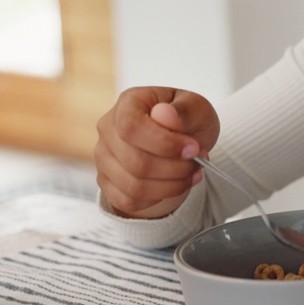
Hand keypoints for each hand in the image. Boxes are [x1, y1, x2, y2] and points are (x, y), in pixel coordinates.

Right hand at [95, 87, 219, 218]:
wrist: (181, 140)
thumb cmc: (187, 120)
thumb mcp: (197, 107)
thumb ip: (184, 110)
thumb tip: (164, 114)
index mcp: (128, 103)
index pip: (131, 127)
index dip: (164, 144)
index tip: (193, 149)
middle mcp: (108, 129)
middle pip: (135, 162)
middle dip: (176, 168)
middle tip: (199, 162)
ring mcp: (104, 157)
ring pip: (133, 186)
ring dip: (171, 186)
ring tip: (192, 173)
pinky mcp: (106, 181)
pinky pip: (129, 201)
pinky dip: (158, 198)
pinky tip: (175, 185)